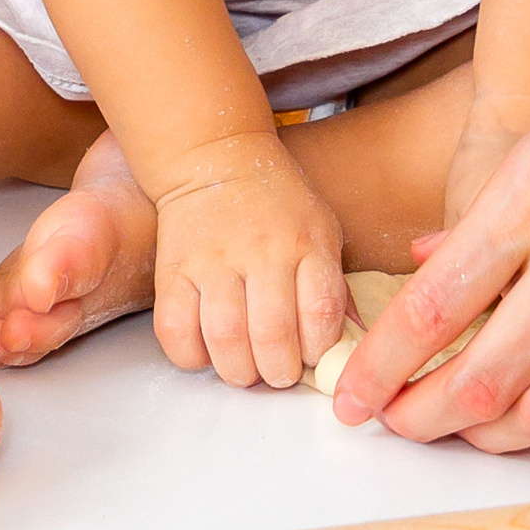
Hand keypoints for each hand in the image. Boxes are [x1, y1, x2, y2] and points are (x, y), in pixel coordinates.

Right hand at [149, 134, 348, 387]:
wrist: (218, 156)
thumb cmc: (278, 204)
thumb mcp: (322, 229)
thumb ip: (335, 286)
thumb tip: (355, 343)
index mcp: (307, 242)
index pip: (322, 311)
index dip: (319, 349)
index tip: (313, 356)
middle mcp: (262, 250)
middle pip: (274, 334)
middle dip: (279, 371)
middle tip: (278, 372)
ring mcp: (214, 259)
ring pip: (225, 337)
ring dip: (239, 370)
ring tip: (246, 370)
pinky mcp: (174, 269)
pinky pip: (176, 329)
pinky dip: (192, 355)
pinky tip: (207, 352)